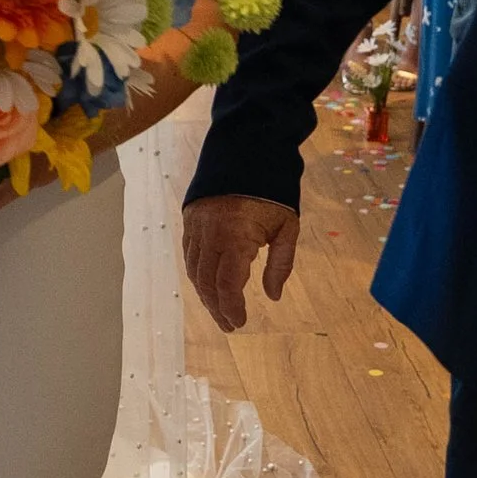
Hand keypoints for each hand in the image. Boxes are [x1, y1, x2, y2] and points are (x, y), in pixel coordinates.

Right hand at [182, 194, 301, 331]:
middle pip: (207, 282)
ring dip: (205, 295)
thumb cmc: (272, 193)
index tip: (240, 323)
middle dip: (217, 308)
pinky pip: (189, 255)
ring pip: (194, 271)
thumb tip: (274, 296)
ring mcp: (196, 227)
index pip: (227, 284)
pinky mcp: (189, 220)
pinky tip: (207, 285)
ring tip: (218, 311)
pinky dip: (197, 274)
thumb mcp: (287, 228)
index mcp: (236, 237)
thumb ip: (281, 264)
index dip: (232, 307)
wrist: (247, 152)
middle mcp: (210, 234)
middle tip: (229, 325)